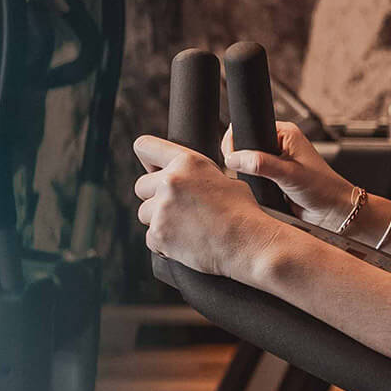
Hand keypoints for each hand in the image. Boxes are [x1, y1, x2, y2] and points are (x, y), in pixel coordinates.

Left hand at [132, 135, 284, 278]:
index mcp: (187, 162)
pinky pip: (151, 238)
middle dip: (154, 197)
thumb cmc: (244, 213)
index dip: (147, 159)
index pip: (145, 146)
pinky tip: (186, 243)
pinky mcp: (158, 234)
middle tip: (178, 208)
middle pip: (141, 186)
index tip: (153, 170)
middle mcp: (171, 181)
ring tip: (187, 228)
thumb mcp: (226, 179)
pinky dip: (164, 243)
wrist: (249, 244)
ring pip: (145, 213)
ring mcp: (162, 209)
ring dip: (159, 221)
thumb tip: (187, 176)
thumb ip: (198, 175)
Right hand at [221, 120, 350, 225]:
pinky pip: (253, 176)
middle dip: (240, 159)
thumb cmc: (323, 189)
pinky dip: (251, 182)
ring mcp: (276, 160)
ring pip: (247, 162)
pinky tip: (259, 189)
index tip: (233, 159)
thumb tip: (235, 158)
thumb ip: (261, 164)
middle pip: (245, 146)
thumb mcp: (289, 175)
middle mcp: (279, 144)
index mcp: (285, 133)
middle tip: (250, 174)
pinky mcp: (273, 176)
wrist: (332, 212)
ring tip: (258, 183)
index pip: (248, 128)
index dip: (236, 143)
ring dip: (247, 173)